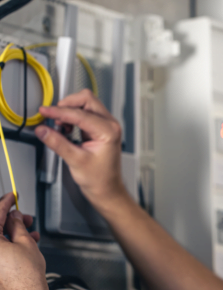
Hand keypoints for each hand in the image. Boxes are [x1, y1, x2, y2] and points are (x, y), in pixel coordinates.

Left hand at [0, 193, 46, 289]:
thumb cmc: (25, 278)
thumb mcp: (26, 243)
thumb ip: (18, 226)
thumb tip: (14, 217)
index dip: (5, 203)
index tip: (11, 197)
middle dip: (11, 220)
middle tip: (24, 218)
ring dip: (12, 233)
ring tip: (30, 232)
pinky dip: (9, 244)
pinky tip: (26, 243)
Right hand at [35, 89, 125, 205]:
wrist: (107, 189)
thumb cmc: (100, 179)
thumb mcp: (76, 161)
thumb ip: (58, 143)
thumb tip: (43, 130)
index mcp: (108, 131)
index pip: (80, 114)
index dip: (59, 111)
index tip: (45, 111)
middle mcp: (110, 125)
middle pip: (87, 100)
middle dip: (67, 105)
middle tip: (52, 116)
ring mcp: (106, 125)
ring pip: (86, 104)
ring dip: (70, 110)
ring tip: (60, 126)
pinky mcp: (100, 128)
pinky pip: (85, 113)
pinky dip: (73, 117)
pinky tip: (66, 128)